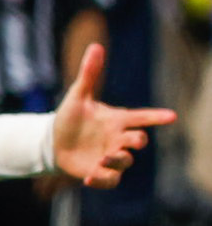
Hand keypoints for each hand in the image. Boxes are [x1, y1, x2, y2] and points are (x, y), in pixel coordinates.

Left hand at [51, 43, 176, 187]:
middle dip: (138, 140)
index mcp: (117, 119)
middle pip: (137, 140)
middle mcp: (117, 138)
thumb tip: (96, 46)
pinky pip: (109, 179)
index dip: (156, 117)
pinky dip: (102, 179)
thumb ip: (89, 73)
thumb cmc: (70, 118)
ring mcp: (110, 156)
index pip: (140, 117)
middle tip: (134, 139)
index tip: (171, 116)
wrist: (53, 142)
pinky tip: (88, 178)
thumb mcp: (78, 95)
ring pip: (125, 161)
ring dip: (119, 159)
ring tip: (105, 157)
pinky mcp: (100, 172)